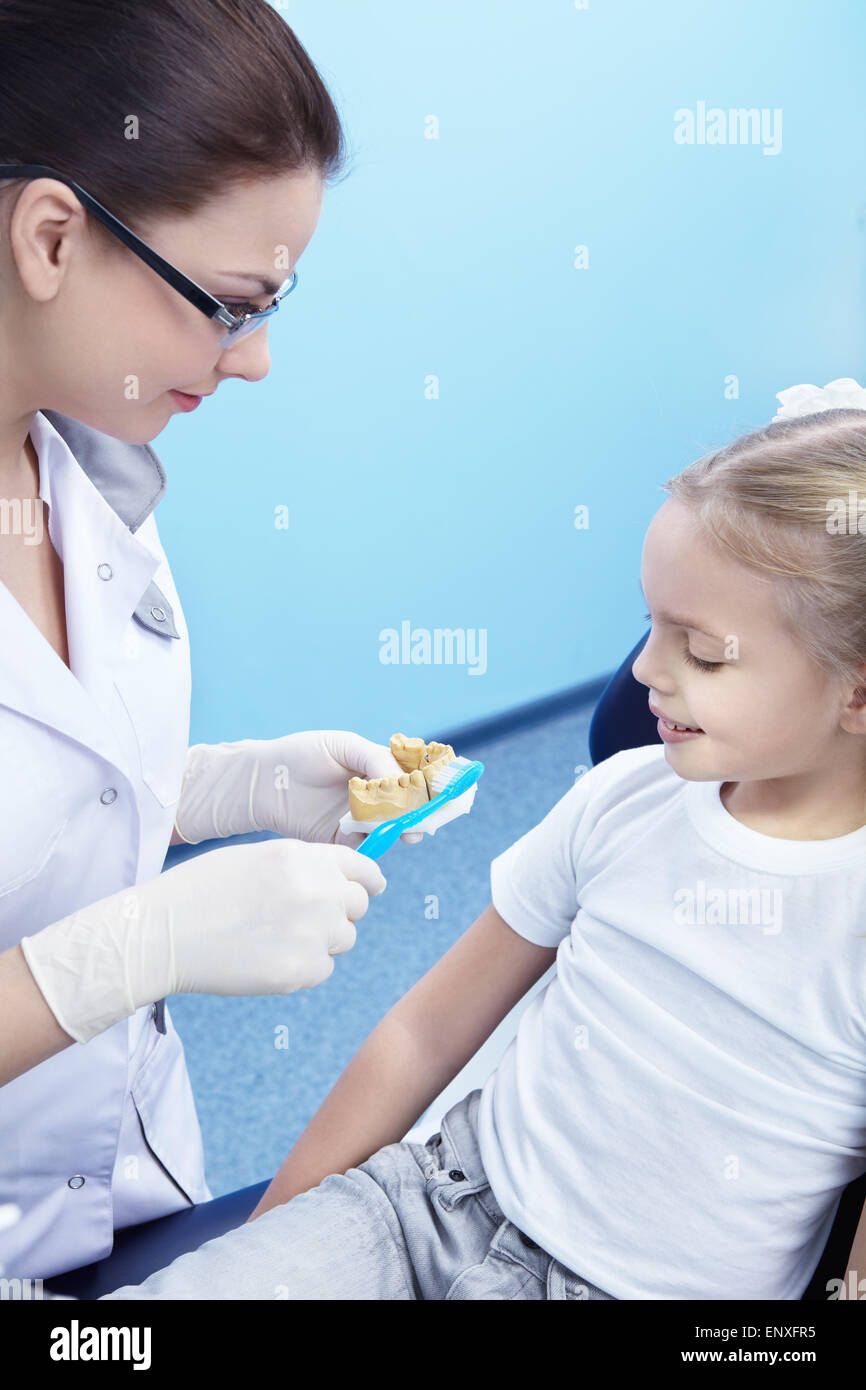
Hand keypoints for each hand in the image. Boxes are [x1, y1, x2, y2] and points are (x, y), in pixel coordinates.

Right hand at [20, 839, 386, 1044]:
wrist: (163, 934)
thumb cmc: (202, 891)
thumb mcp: (257, 857)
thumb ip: (304, 866)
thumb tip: (341, 882)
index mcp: (303, 858)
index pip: (363, 868)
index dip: (367, 880)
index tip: (370, 888)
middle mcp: (316, 892)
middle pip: (358, 905)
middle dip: (339, 910)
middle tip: (303, 917)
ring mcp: (312, 933)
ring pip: (343, 939)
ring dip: (321, 940)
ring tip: (274, 936)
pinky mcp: (301, 971)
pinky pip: (322, 969)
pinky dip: (303, 967)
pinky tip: (266, 957)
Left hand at [174, 731, 423, 847]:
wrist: (264, 780)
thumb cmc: (302, 754)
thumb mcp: (343, 745)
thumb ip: (375, 759)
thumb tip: (402, 780)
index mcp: (377, 770)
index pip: (410, 778)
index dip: (426, 785)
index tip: (438, 791)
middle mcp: (372, 796)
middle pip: (405, 807)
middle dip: (417, 814)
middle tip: (422, 819)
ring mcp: (358, 819)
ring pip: (388, 827)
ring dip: (399, 830)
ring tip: (404, 830)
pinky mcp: (341, 840)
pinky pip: (364, 846)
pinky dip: (373, 844)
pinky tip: (375, 837)